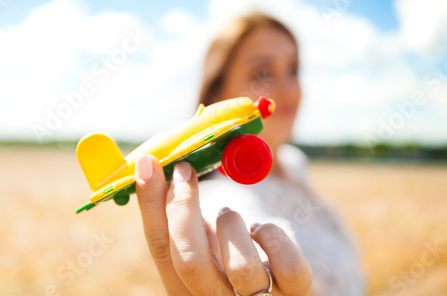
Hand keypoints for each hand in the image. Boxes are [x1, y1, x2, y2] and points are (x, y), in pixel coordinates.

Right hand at [135, 154, 313, 294]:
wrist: (280, 285)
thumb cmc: (234, 256)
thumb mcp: (205, 242)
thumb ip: (188, 220)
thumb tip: (169, 172)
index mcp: (187, 287)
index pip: (160, 248)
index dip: (151, 204)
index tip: (149, 164)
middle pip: (189, 261)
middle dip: (183, 207)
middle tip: (185, 171)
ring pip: (241, 267)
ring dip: (231, 224)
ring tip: (230, 215)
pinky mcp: (297, 294)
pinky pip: (288, 265)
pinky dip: (273, 235)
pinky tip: (261, 231)